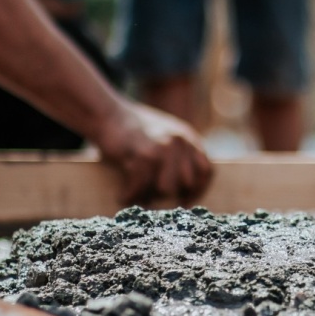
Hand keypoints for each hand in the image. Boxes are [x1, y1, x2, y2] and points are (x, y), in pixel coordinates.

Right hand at [93, 101, 213, 204]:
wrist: (108, 113)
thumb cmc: (135, 131)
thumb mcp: (166, 136)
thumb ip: (180, 156)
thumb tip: (185, 190)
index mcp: (189, 138)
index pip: (206, 171)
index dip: (198, 190)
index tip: (185, 202)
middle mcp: (180, 142)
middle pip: (185, 183)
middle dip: (169, 195)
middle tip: (153, 199)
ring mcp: (162, 147)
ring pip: (165, 188)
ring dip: (149, 196)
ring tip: (137, 198)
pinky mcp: (142, 153)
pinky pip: (141, 185)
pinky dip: (131, 194)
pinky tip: (123, 196)